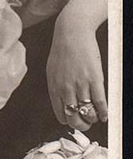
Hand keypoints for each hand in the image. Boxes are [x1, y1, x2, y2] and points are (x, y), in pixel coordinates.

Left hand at [46, 16, 107, 131]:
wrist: (71, 33)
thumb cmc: (62, 50)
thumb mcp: (53, 71)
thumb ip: (57, 87)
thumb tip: (62, 101)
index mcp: (54, 88)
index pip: (60, 115)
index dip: (70, 121)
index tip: (76, 119)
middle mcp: (65, 89)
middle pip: (74, 119)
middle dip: (82, 125)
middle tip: (87, 123)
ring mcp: (80, 84)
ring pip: (88, 113)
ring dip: (93, 119)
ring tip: (96, 116)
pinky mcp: (94, 79)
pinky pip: (100, 103)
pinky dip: (104, 112)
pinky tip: (105, 114)